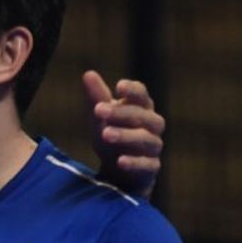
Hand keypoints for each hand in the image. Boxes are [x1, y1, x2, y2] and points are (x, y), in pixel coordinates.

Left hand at [83, 70, 163, 198]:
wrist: (117, 169)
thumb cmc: (111, 134)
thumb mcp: (100, 116)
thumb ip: (96, 97)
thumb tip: (88, 73)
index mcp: (141, 107)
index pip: (142, 95)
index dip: (132, 90)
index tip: (118, 86)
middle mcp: (152, 125)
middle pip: (142, 115)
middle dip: (121, 112)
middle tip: (99, 110)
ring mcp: (153, 146)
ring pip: (146, 139)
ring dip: (126, 135)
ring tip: (105, 134)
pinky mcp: (151, 167)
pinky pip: (147, 164)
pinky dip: (134, 162)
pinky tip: (120, 161)